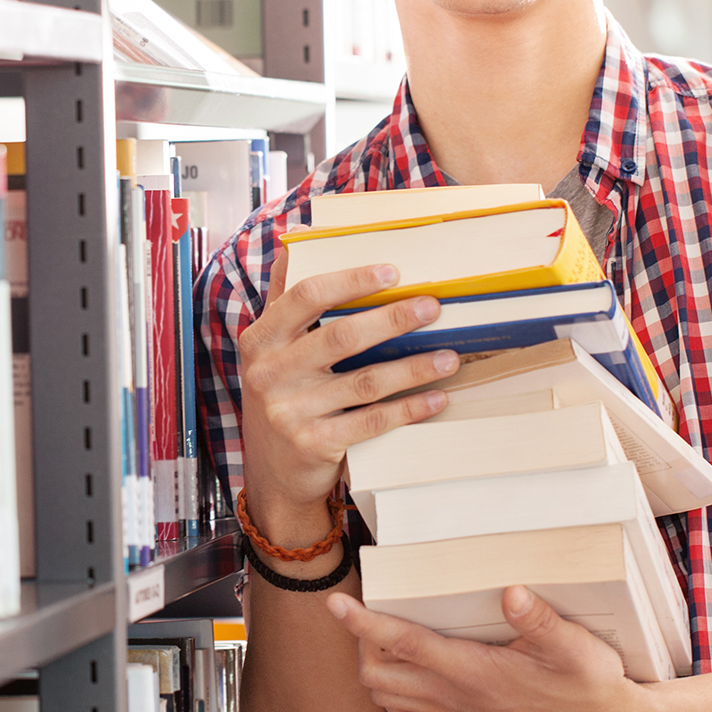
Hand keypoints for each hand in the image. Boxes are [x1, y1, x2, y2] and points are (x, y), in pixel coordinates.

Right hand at [236, 263, 458, 536]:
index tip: (392, 271)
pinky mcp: (315, 445)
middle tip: (433, 307)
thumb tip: (301, 238)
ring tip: (450, 357)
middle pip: (340, 337)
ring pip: (364, 382)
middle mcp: (270, 373)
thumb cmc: (280, 395)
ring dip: (413, 367)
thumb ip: (286, 297)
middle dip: (392, 319)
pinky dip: (409, 409)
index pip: (305, 296)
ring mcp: (290, 412)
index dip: (350, 280)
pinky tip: (437, 397)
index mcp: (261, 339)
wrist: (272, 473)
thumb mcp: (270, 348)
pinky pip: (372, 422)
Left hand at [327, 587, 656, 711]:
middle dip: (360, 644)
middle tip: (367, 609)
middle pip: (379, 675)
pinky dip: (394, 695)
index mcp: (473, 671)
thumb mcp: (574, 648)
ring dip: (373, 669)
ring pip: (388, 698)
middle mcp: (456, 695)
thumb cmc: (590, 688)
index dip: (365, 623)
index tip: (338, 603)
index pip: (403, 644)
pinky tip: (405, 673)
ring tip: (378, 635)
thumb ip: (540, 621)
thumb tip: (512, 593)